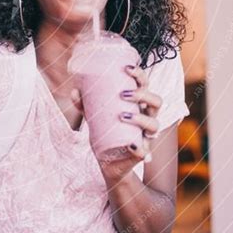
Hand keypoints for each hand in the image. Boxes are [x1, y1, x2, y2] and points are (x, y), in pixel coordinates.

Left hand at [71, 65, 162, 183]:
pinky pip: (145, 151)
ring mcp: (146, 137)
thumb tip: (74, 91)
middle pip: (157, 102)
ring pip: (154, 124)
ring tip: (122, 116)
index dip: (140, 75)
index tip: (126, 68)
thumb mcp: (93, 116)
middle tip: (123, 94)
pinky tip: (130, 143)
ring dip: (140, 118)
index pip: (147, 86)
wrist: (108, 163)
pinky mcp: (141, 154)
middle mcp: (147, 119)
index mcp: (139, 106)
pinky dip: (139, 148)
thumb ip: (84, 104)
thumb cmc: (105, 133)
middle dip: (142, 94)